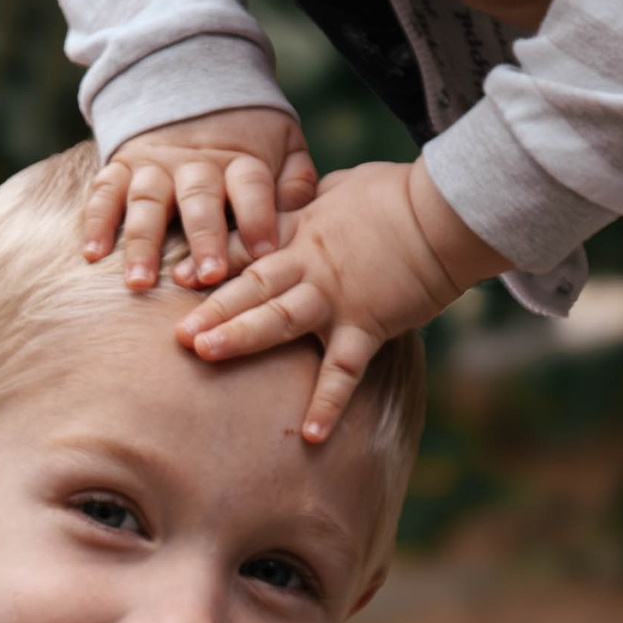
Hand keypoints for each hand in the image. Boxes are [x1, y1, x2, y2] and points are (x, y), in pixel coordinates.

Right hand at [84, 109, 316, 294]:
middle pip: (198, 198)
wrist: (193, 86)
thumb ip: (295, 181)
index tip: (264, 251)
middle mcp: (195, 163)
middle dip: (203, 237)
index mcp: (240, 159)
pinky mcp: (122, 166)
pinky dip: (96, 220)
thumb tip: (300, 215)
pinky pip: (104, 191)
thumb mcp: (284, 146)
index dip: (259, 216)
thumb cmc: (249, 136)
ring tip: (140, 282)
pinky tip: (92, 254)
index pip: (251, 186)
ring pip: (147, 201)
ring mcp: (155, 165)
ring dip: (142, 242)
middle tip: (206, 275)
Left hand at [178, 154, 492, 440]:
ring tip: (205, 354)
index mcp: (301, 232)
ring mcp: (337, 297)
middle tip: (176, 334)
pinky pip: (344, 370)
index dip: (211, 262)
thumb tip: (294, 200)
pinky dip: (329, 403)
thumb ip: (310, 201)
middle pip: (251, 287)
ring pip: (279, 318)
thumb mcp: (342, 186)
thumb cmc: (399, 193)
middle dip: (211, 310)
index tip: (178, 279)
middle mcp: (310, 266)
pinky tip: (312, 436)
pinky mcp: (368, 325)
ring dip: (242, 337)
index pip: (247, 247)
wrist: (446, 211)